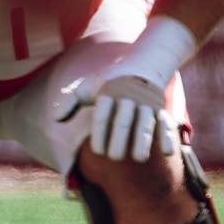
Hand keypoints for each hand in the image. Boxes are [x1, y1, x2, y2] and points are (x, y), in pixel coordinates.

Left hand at [53, 73, 179, 161]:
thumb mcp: (90, 88)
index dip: (100, 133)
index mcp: (109, 93)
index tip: (97, 152)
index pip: (103, 115)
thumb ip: (72, 103)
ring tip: (139, 159)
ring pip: (145, 123)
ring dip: (143, 141)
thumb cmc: (111, 83)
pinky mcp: (162, 109)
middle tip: (115, 158)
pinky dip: (168, 136)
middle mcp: (129, 98)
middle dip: (120, 139)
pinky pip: (166, 123)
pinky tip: (166, 152)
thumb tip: (56, 119)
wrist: (144, 64)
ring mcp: (147, 104)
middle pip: (124, 121)